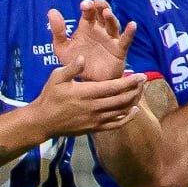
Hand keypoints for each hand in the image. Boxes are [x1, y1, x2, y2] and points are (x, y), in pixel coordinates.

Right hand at [27, 53, 145, 139]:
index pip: (115, 87)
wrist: (43, 121)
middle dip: (136, 90)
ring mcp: (95, 120)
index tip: (141, 75)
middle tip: (145, 82)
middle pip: (122, 99)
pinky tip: (133, 110)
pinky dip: (127, 118)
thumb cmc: (50, 97)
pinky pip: (115, 124)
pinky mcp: (94, 128)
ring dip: (134, 102)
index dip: (130, 82)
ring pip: (122, 111)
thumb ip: (72, 68)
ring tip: (140, 92)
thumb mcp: (56, 77)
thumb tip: (83, 58)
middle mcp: (94, 107)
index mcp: (87, 93)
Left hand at [48, 0, 134, 81]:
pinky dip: (130, 33)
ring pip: (113, 25)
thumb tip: (52, 11)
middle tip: (96, 3)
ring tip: (106, 13)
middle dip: (100, 7)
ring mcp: (111, 39)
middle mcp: (100, 30)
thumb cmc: (75, 63)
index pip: (89, 13)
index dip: (88, 7)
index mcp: (87, 27)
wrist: (86, 83)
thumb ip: (58, 31)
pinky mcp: (119, 51)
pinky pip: (126, 41)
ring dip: (111, 18)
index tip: (84, 5)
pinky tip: (132, 25)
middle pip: (103, 15)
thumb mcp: (62, 48)